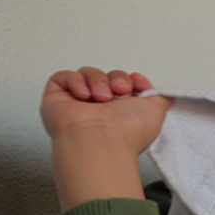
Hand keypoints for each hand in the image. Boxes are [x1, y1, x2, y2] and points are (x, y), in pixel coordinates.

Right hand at [40, 67, 170, 155]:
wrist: (102, 141)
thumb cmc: (127, 133)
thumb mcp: (156, 111)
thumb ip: (159, 97)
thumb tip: (153, 89)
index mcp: (119, 111)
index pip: (122, 83)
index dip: (129, 79)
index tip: (137, 83)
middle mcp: (98, 108)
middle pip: (107, 76)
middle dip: (117, 78)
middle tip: (120, 91)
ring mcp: (76, 104)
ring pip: (87, 73)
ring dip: (98, 80)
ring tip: (102, 97)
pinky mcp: (56, 99)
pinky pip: (63, 76)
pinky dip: (76, 81)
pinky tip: (84, 96)